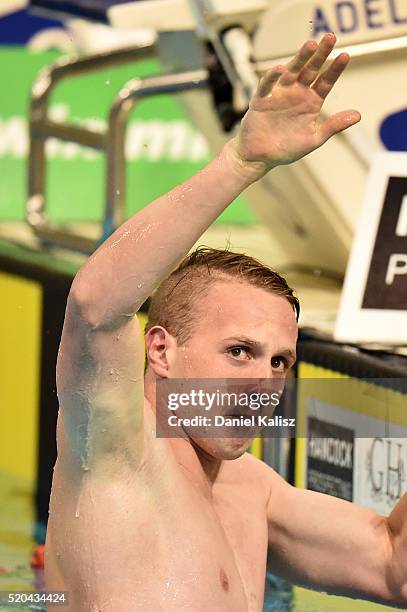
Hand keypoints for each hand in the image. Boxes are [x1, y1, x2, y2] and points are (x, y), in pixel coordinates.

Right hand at [232, 33, 360, 175]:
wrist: (260, 157)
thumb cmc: (286, 149)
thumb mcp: (314, 138)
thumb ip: (334, 125)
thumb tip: (358, 115)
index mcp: (311, 102)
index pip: (326, 81)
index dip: (335, 69)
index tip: (345, 56)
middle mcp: (297, 93)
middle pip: (310, 70)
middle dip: (320, 54)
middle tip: (330, 37)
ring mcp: (279, 94)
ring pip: (291, 71)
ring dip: (300, 58)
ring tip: (310, 45)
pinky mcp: (262, 99)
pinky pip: (268, 85)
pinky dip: (273, 76)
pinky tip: (281, 69)